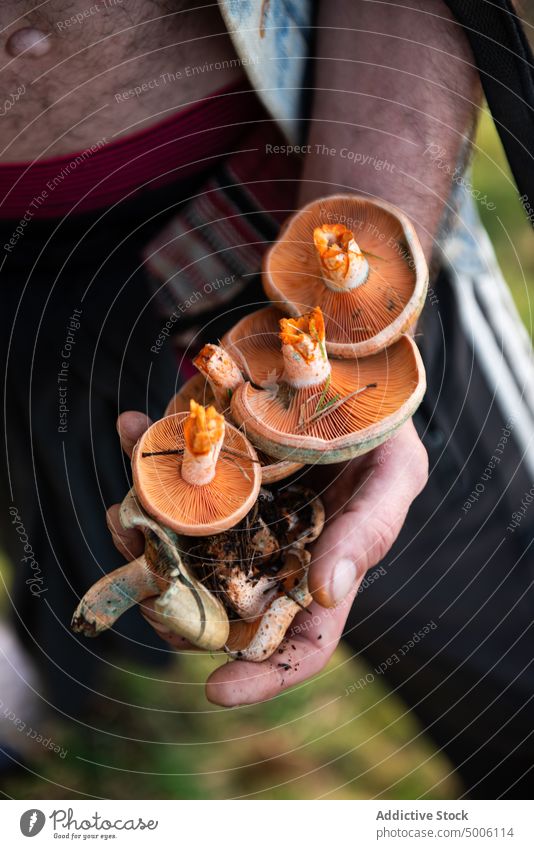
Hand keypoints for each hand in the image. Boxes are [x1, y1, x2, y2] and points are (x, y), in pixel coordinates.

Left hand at [107, 412, 427, 705]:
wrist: (346, 367)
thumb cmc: (381, 431)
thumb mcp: (394, 473)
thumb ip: (369, 531)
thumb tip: (327, 593)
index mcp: (316, 569)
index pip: (295, 644)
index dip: (261, 679)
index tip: (217, 692)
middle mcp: (266, 551)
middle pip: (214, 603)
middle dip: (171, 602)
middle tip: (141, 580)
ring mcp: (230, 511)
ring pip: (175, 546)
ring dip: (140, 534)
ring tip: (122, 512)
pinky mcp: (205, 468)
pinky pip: (164, 473)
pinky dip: (140, 453)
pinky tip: (131, 427)